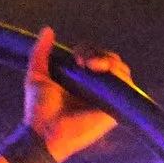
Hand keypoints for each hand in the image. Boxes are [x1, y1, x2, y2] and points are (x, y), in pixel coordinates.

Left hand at [23, 26, 133, 162]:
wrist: (42, 133)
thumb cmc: (38, 109)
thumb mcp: (36, 75)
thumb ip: (40, 53)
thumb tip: (48, 29)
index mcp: (82, 79)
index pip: (96, 56)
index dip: (89, 51)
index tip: (75, 57)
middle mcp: (97, 88)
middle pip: (111, 60)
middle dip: (100, 54)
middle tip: (84, 62)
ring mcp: (107, 98)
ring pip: (121, 70)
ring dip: (110, 62)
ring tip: (92, 66)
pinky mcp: (115, 110)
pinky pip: (127, 87)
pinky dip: (120, 77)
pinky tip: (105, 74)